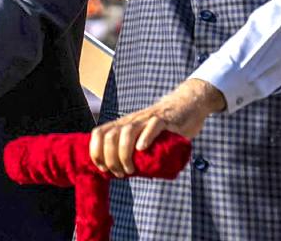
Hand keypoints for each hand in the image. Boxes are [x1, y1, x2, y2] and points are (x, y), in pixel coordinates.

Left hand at [88, 78, 224, 176]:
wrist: (185, 106)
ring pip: (127, 132)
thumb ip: (132, 151)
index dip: (95, 152)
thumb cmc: (161, 129)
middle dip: (110, 158)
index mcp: (123, 125)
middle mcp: (131, 121)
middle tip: (119, 174)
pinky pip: (153, 126)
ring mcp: (147, 119)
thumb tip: (118, 173)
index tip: (102, 169)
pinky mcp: (165, 120)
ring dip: (124, 153)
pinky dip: (145, 138)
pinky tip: (142, 149)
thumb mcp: (141, 137)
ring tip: (130, 170)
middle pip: (111, 136)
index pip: (99, 133)